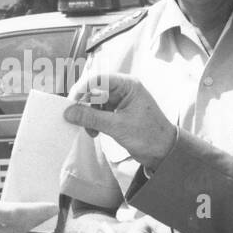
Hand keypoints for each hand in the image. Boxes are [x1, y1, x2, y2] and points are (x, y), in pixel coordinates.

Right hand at [63, 72, 177, 170]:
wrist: (164, 153)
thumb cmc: (149, 136)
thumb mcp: (117, 127)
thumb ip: (91, 118)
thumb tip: (69, 112)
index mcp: (128, 85)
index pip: (98, 79)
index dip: (81, 90)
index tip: (70, 104)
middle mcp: (124, 90)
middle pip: (94, 91)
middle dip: (84, 106)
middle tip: (76, 120)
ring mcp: (121, 101)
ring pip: (95, 103)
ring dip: (89, 117)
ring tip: (91, 131)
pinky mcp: (118, 113)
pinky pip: (99, 113)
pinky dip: (94, 122)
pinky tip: (95, 132)